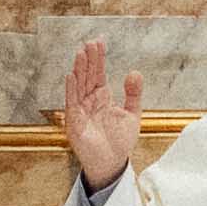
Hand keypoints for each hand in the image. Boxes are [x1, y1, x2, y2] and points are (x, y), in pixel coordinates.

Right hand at [57, 38, 142, 196]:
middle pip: (87, 76)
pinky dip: (71, 89)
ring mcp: (81, 111)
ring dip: (79, 69)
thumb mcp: (132, 114)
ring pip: (79, 86)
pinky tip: (72, 75)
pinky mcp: (75, 123)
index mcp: (102, 98)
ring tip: (81, 53)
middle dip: (88, 59)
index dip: (99, 58)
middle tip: (90, 42)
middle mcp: (89, 101)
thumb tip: (135, 72)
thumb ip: (133, 94)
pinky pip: (72, 103)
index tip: (99, 41)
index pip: (98, 73)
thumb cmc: (120, 141)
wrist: (112, 164)